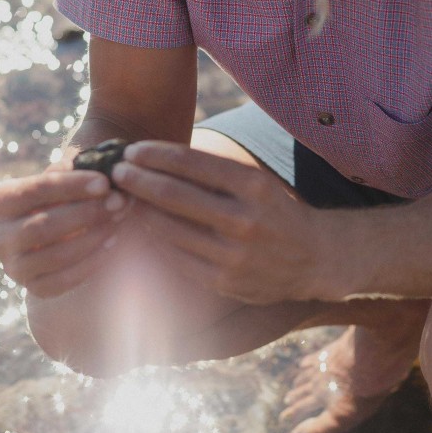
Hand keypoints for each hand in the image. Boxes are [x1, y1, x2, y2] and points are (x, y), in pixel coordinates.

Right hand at [0, 158, 129, 297]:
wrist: (55, 235)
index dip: (71, 185)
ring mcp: (14, 267)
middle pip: (42, 226)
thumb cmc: (60, 196)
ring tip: (118, 219)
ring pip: (54, 255)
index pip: (34, 190)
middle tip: (118, 201)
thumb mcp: (62, 178)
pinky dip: (92, 261)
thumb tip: (102, 171)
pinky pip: (64, 280)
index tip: (104, 182)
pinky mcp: (34, 288)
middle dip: (86, 213)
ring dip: (93, 236)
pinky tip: (113, 241)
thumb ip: (75, 173)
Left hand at [112, 141, 327, 304]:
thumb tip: (162, 156)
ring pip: (170, 228)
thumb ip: (215, 172)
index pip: (191, 163)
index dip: (155, 154)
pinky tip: (146, 227)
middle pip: (174, 194)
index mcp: (254, 185)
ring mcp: (234, 255)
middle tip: (117, 171)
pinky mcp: (226, 283)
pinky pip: (178, 257)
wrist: (315, 257)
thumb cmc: (276, 210)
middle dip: (138, 179)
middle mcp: (244, 219)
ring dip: (142, 210)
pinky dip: (158, 240)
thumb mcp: (256, 182)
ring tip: (126, 197)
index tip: (132, 149)